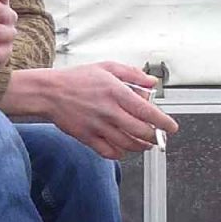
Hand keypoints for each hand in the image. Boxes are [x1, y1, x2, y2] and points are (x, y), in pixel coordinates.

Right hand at [10, 61, 177, 159]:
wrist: (49, 92)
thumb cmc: (76, 79)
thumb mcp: (107, 67)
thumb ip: (132, 74)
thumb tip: (151, 83)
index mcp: (116, 93)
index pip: (147, 111)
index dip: (163, 122)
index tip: (171, 127)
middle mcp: (109, 111)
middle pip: (140, 132)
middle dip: (154, 137)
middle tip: (158, 136)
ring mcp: (98, 126)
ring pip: (127, 144)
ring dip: (140, 146)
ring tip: (144, 143)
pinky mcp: (87, 137)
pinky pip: (109, 152)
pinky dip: (120, 154)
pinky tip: (123, 148)